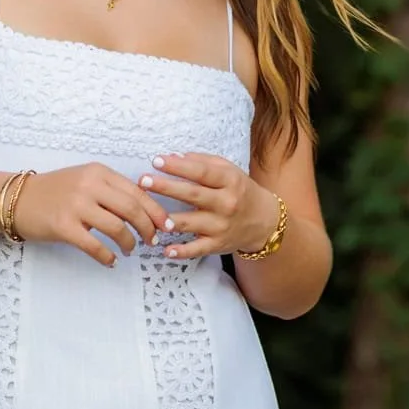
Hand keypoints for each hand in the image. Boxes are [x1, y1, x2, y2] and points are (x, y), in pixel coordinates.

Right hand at [12, 163, 170, 267]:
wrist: (18, 199)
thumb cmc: (56, 191)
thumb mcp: (85, 179)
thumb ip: (111, 189)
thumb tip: (146, 209)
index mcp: (98, 171)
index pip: (137, 192)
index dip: (156, 211)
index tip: (166, 226)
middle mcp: (89, 185)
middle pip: (131, 209)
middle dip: (147, 228)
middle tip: (151, 241)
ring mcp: (75, 205)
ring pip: (116, 227)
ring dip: (129, 242)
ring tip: (130, 249)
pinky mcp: (63, 226)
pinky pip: (94, 245)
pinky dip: (107, 256)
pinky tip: (111, 260)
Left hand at [138, 152, 280, 259]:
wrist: (264, 221)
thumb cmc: (240, 190)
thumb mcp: (228, 170)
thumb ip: (202, 162)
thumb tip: (174, 156)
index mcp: (229, 181)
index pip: (201, 171)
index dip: (178, 166)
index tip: (157, 161)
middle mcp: (226, 203)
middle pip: (192, 194)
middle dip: (166, 187)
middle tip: (143, 181)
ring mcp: (221, 226)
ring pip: (191, 223)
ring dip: (170, 220)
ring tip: (149, 214)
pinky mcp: (218, 245)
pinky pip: (197, 249)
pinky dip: (182, 251)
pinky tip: (166, 249)